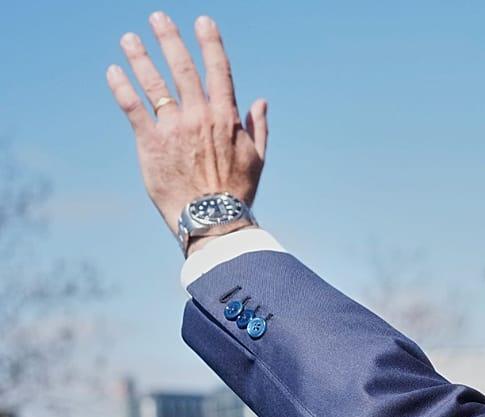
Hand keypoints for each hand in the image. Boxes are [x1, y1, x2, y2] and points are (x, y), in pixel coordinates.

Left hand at [106, 12, 266, 248]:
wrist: (213, 219)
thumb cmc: (237, 191)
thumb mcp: (258, 158)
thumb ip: (258, 127)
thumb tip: (261, 101)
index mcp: (226, 117)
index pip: (218, 71)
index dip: (210, 43)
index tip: (202, 21)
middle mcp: (200, 116)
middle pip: (183, 68)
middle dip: (170, 39)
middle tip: (157, 17)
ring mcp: (174, 128)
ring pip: (154, 84)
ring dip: (140, 57)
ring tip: (128, 39)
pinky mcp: (151, 143)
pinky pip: (133, 108)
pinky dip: (122, 88)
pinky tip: (113, 71)